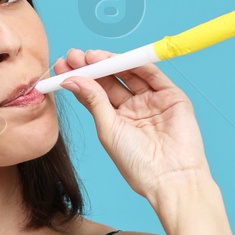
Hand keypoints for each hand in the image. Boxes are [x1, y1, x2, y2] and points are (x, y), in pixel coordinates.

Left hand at [53, 48, 211, 198]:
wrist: (169, 177)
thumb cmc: (137, 163)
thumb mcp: (108, 129)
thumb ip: (93, 101)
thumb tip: (71, 79)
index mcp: (116, 120)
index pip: (95, 92)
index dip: (79, 77)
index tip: (62, 66)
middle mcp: (134, 108)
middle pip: (110, 80)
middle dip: (91, 66)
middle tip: (73, 56)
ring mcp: (153, 101)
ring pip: (129, 74)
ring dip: (110, 62)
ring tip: (90, 56)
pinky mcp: (172, 97)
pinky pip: (153, 75)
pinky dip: (136, 64)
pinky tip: (116, 59)